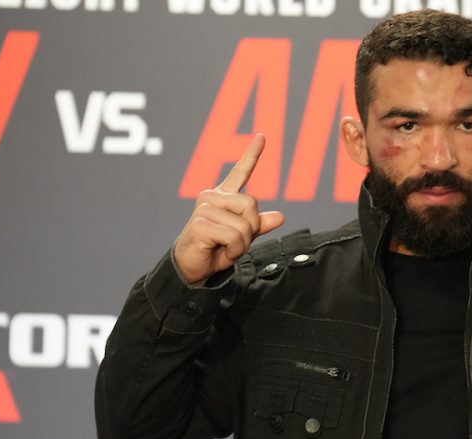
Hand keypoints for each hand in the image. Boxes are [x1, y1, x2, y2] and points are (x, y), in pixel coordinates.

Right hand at [173, 134, 284, 284]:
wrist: (192, 268)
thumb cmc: (214, 249)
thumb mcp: (241, 237)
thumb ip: (258, 225)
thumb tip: (280, 217)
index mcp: (222, 196)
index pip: (240, 172)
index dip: (252, 154)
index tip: (262, 136)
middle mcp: (212, 197)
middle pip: (252, 204)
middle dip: (250, 229)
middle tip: (234, 242)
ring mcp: (204, 208)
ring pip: (245, 225)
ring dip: (242, 244)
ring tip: (225, 248)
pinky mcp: (201, 223)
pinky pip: (235, 237)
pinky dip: (234, 250)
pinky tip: (220, 252)